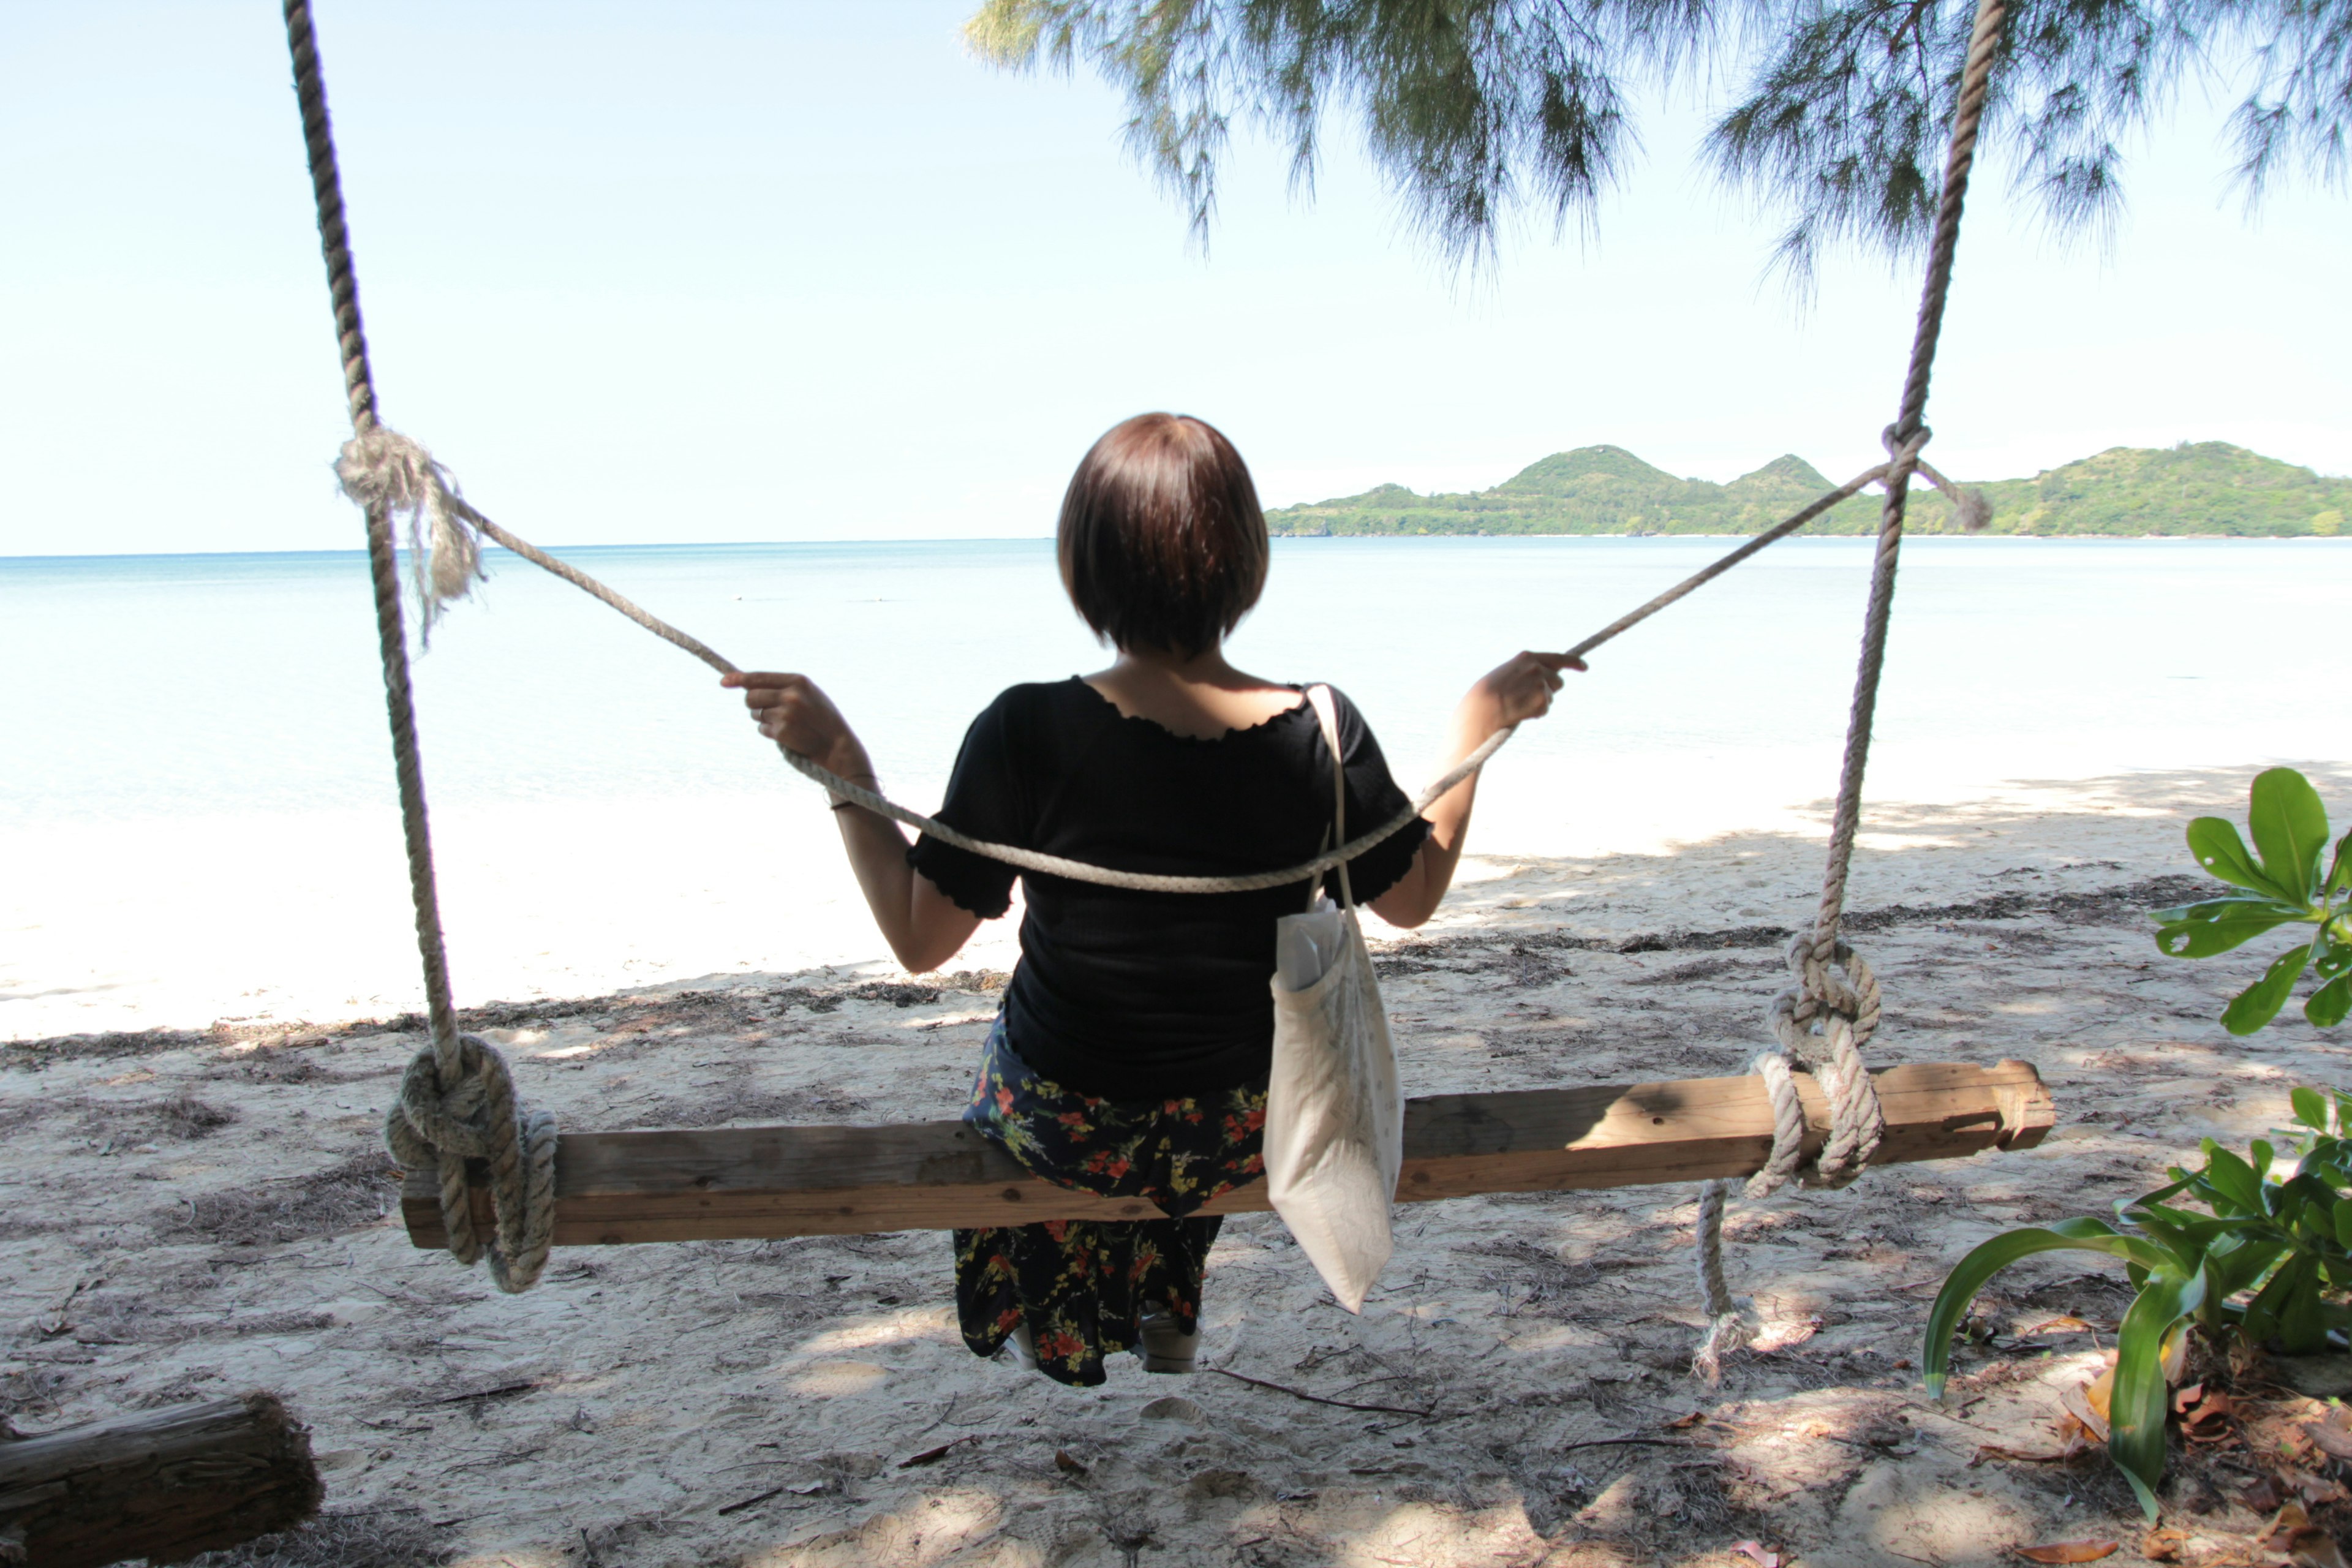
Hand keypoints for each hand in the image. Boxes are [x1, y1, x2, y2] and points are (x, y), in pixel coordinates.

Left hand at [720, 671, 872, 783]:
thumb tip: (748, 685)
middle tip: (765, 709)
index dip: (738, 679)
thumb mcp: (808, 694)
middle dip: (753, 704)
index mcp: (798, 681)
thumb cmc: (821, 718)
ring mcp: (785, 714)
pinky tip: (787, 734)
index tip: (724, 682)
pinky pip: (762, 729)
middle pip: (751, 696)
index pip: (758, 677)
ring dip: (764, 719)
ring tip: (785, 723)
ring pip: (756, 714)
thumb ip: (783, 687)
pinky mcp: (782, 732)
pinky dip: (770, 732)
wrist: (837, 745)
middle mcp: (790, 695)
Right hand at [1457, 650, 1585, 739]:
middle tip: (1528, 698)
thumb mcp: (1505, 674)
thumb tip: (1543, 679)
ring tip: (1517, 705)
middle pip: (1557, 680)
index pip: (1558, 658)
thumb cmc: (1485, 695)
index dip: (1573, 663)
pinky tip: (1519, 712)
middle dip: (1549, 690)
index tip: (1584, 667)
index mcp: (1526, 657)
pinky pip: (1545, 709)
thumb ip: (1525, 672)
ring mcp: (1541, 682)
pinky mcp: (1543, 699)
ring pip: (1551, 696)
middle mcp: (1537, 666)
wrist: (1481, 709)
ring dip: (1540, 702)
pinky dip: (1534, 714)